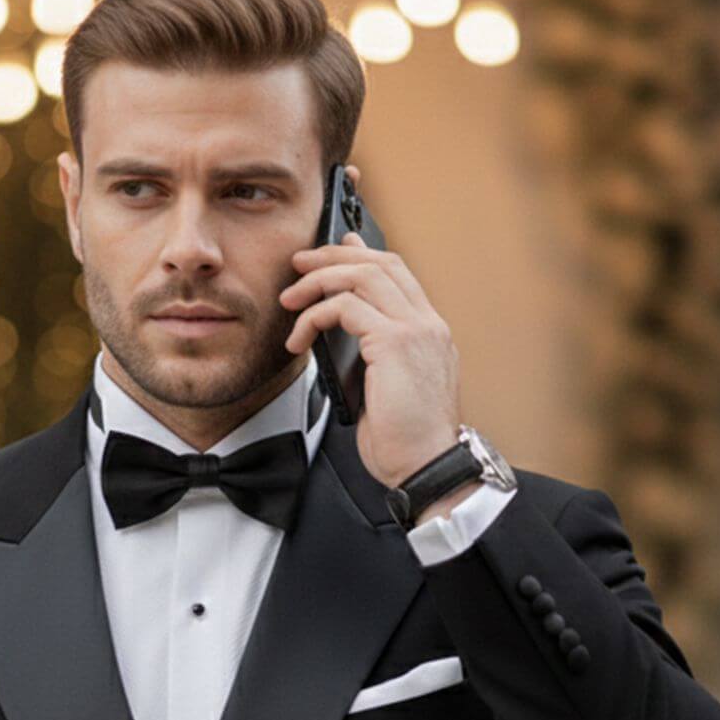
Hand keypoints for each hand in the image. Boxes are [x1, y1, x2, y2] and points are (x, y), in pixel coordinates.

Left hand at [279, 229, 460, 491]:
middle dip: (334, 257)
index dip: (362, 255)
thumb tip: (342, 340)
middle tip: (300, 264)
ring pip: (362, 276)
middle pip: (380, 262)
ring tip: (290, 299)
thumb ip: (372, 357)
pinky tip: (299, 339)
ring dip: (319, 281)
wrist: (426, 468)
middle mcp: (427, 324)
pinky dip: (315, 317)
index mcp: (430, 333)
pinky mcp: (395, 343)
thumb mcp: (387, 390)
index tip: (334, 251)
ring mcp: (415, 330)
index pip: (398, 275)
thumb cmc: (406, 443)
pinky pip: (345, 308)